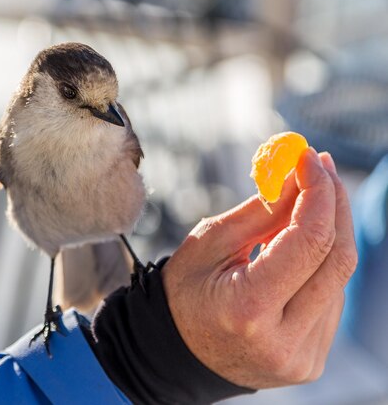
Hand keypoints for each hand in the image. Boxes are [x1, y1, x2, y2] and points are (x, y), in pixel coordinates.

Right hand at [162, 148, 356, 388]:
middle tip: (320, 166)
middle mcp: (283, 341)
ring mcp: (303, 358)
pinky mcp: (312, 360)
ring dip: (328, 231)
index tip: (308, 157)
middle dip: (333, 204)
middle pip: (336, 260)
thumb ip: (259, 212)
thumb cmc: (185, 291)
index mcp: (247, 309)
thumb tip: (297, 176)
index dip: (317, 193)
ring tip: (303, 203)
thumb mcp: (209, 242)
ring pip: (338, 277)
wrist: (179, 352)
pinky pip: (331, 298)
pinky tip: (299, 248)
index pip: (307, 242)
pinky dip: (321, 262)